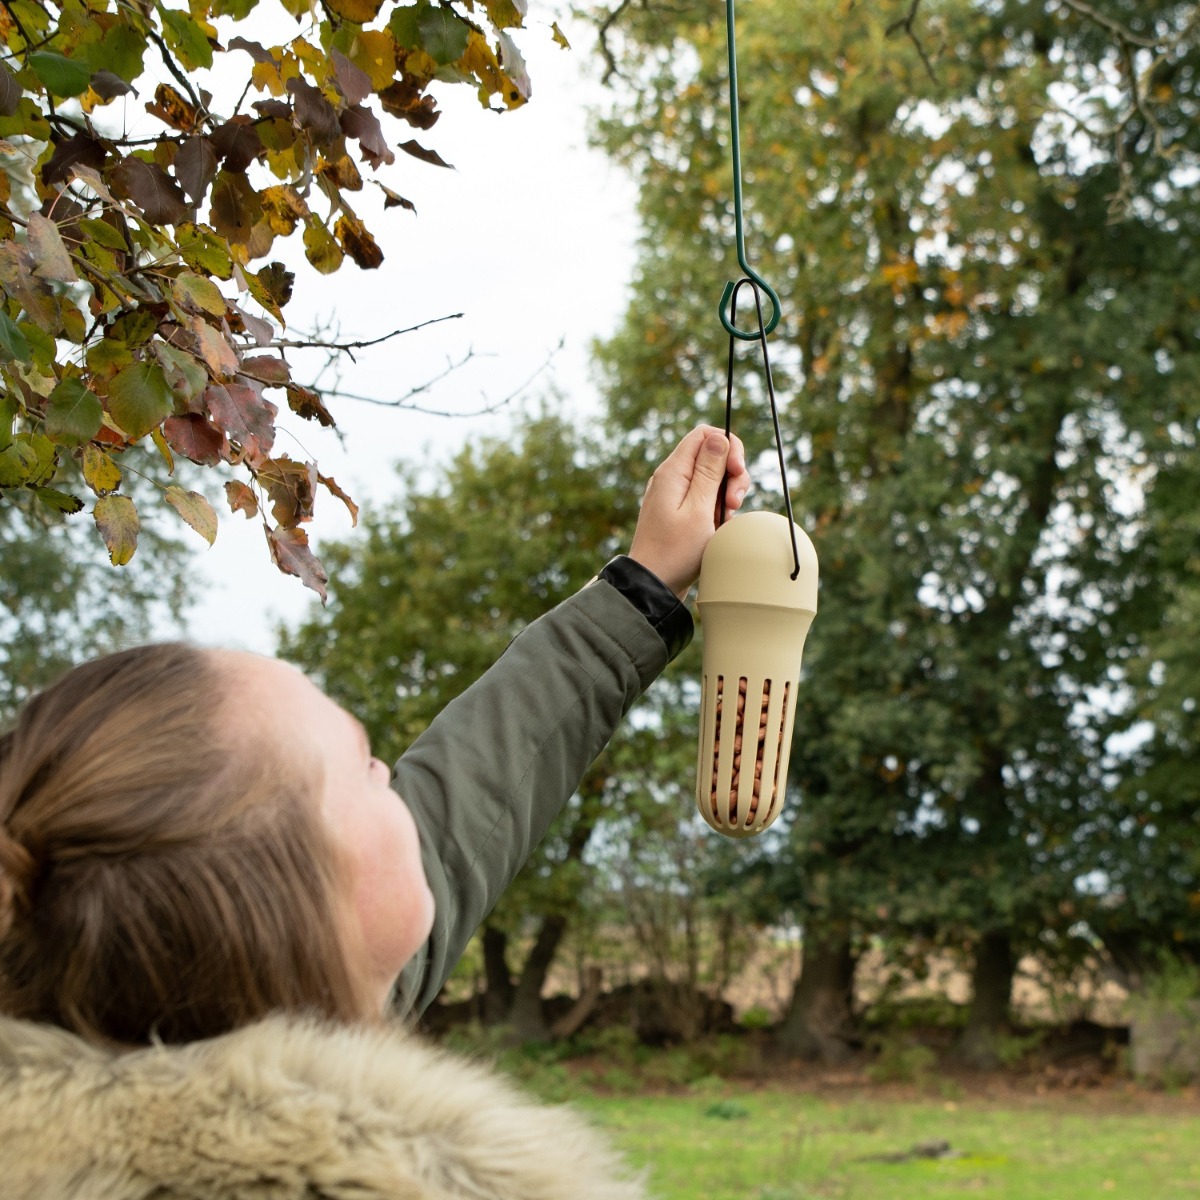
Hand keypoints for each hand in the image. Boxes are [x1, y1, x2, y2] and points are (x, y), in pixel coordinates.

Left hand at [628, 425, 750, 598]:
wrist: (652, 585)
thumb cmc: (675, 552)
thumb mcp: (699, 509)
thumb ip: (709, 471)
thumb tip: (719, 437)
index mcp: (672, 472)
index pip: (704, 435)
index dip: (728, 446)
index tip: (737, 471)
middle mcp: (670, 478)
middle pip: (711, 455)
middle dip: (731, 474)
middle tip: (733, 503)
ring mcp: (674, 494)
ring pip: (711, 478)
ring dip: (726, 494)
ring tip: (725, 518)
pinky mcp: (679, 510)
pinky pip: (704, 497)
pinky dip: (717, 508)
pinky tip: (718, 527)